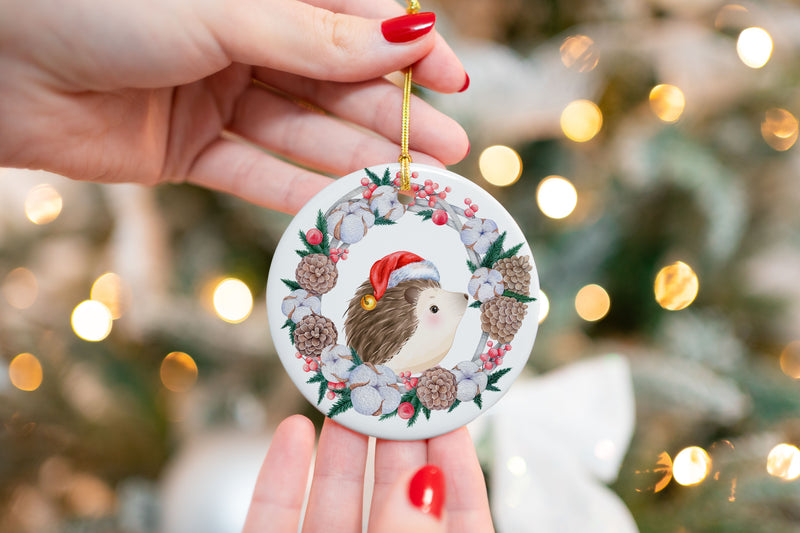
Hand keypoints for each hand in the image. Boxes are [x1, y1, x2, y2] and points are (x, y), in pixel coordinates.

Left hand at [0, 0, 468, 212]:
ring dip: (358, 158)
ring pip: (304, 131)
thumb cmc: (100, 4)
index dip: (407, 50)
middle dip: (393, 116)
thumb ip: (318, 37)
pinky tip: (345, 208)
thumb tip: (410, 36)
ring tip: (414, 183)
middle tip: (452, 152)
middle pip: (336, 82)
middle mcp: (245, 39)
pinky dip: (298, 192)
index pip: (354, 19)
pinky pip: (256, 172)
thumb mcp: (226, 13)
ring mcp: (219, 95)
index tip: (454, 81)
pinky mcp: (190, 149)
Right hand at [243, 415, 494, 532]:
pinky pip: (272, 523)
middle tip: (396, 382)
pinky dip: (280, 478)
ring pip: (333, 504)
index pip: (458, 519)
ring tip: (347, 392)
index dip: (458, 465)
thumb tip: (421, 485)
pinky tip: (292, 432)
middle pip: (392, 499)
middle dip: (395, 439)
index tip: (451, 411)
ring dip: (339, 447)